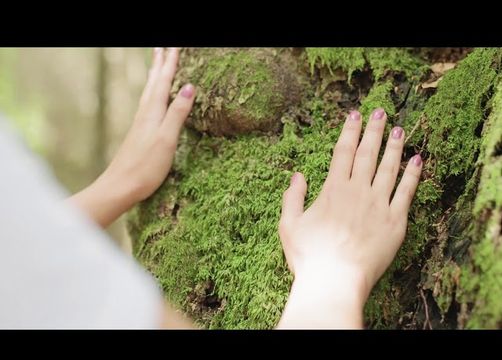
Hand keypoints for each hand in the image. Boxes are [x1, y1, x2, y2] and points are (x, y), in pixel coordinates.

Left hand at [69, 48, 194, 226]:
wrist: (120, 186)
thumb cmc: (145, 166)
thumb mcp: (166, 139)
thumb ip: (177, 113)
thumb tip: (189, 87)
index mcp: (152, 113)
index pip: (163, 82)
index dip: (170, 64)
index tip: (175, 47)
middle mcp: (144, 114)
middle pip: (153, 83)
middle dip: (159, 64)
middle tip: (162, 48)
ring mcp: (140, 124)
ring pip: (149, 92)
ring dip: (154, 76)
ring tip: (156, 64)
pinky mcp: (139, 133)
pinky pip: (147, 104)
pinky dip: (152, 93)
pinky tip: (151, 98)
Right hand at [277, 108, 422, 327]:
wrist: (334, 281)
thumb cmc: (309, 256)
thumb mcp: (289, 225)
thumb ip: (292, 197)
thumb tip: (297, 175)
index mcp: (332, 190)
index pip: (342, 152)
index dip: (349, 131)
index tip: (354, 115)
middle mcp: (357, 191)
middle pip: (367, 154)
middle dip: (373, 130)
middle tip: (380, 112)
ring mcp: (379, 205)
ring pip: (389, 168)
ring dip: (394, 146)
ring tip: (399, 129)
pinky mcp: (396, 222)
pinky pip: (407, 192)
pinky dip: (413, 174)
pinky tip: (418, 159)